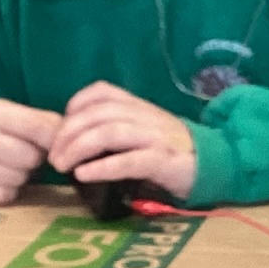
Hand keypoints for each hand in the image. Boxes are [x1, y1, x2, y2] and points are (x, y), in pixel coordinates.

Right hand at [0, 100, 62, 206]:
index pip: (40, 129)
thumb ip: (47, 123)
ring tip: (8, 165)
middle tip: (21, 154)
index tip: (54, 146)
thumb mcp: (16, 114)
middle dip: (33, 159)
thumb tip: (73, 141)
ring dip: (20, 176)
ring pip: (19, 179)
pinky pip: (4, 196)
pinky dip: (6, 191)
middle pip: (31, 158)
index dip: (54, 141)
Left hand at [48, 82, 197, 197]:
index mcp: (139, 106)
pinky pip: (129, 161)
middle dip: (68, 134)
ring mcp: (155, 137)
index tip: (61, 128)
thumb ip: (116, 126)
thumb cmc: (171, 150)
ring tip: (63, 166)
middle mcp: (145, 116)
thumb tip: (74, 138)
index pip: (101, 92)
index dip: (74, 106)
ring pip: (109, 133)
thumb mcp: (143, 129)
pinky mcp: (164, 162)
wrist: (215, 163)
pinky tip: (84, 175)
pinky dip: (103, 167)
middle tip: (53, 157)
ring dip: (79, 148)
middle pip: (98, 114)